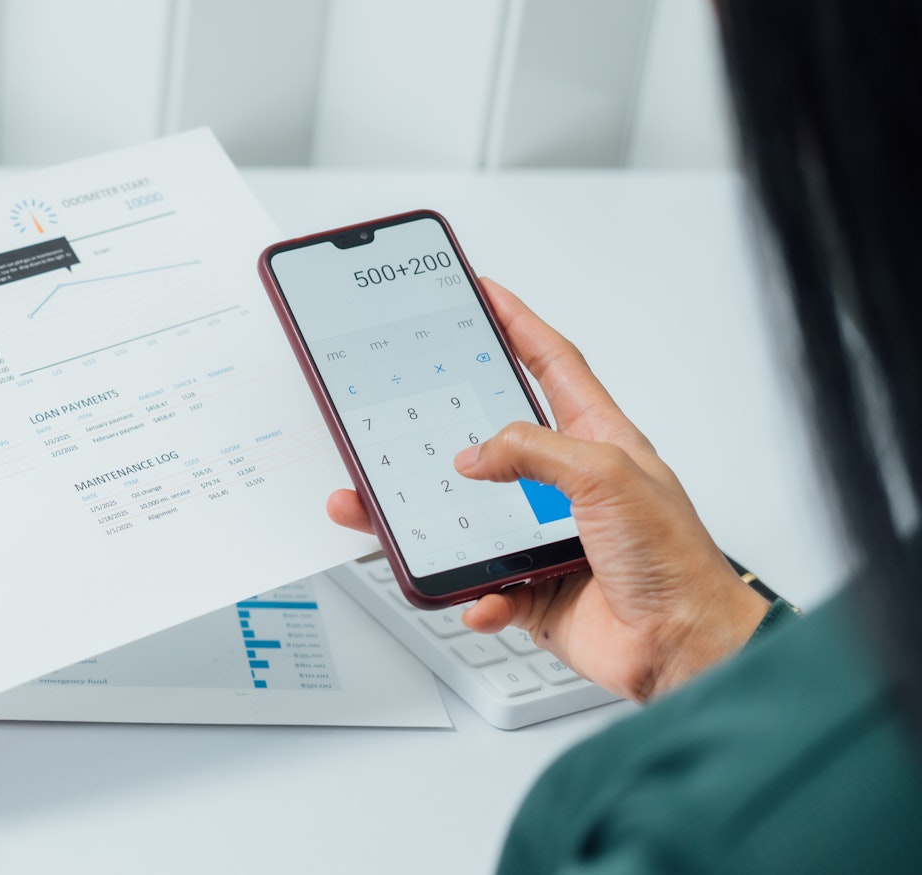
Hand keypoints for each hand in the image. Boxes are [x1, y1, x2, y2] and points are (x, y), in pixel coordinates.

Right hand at [326, 279, 770, 700]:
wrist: (685, 649)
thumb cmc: (676, 562)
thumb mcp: (606, 476)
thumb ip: (534, 451)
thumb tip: (476, 452)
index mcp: (599, 442)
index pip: (551, 366)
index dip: (517, 326)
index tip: (485, 296)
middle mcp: (571, 487)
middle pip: (492, 445)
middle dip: (443, 430)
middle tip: (402, 410)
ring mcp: (550, 540)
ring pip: (470, 521)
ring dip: (427, 523)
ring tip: (383, 513)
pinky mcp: (537, 591)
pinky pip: (485, 586)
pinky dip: (474, 594)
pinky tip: (479, 595)